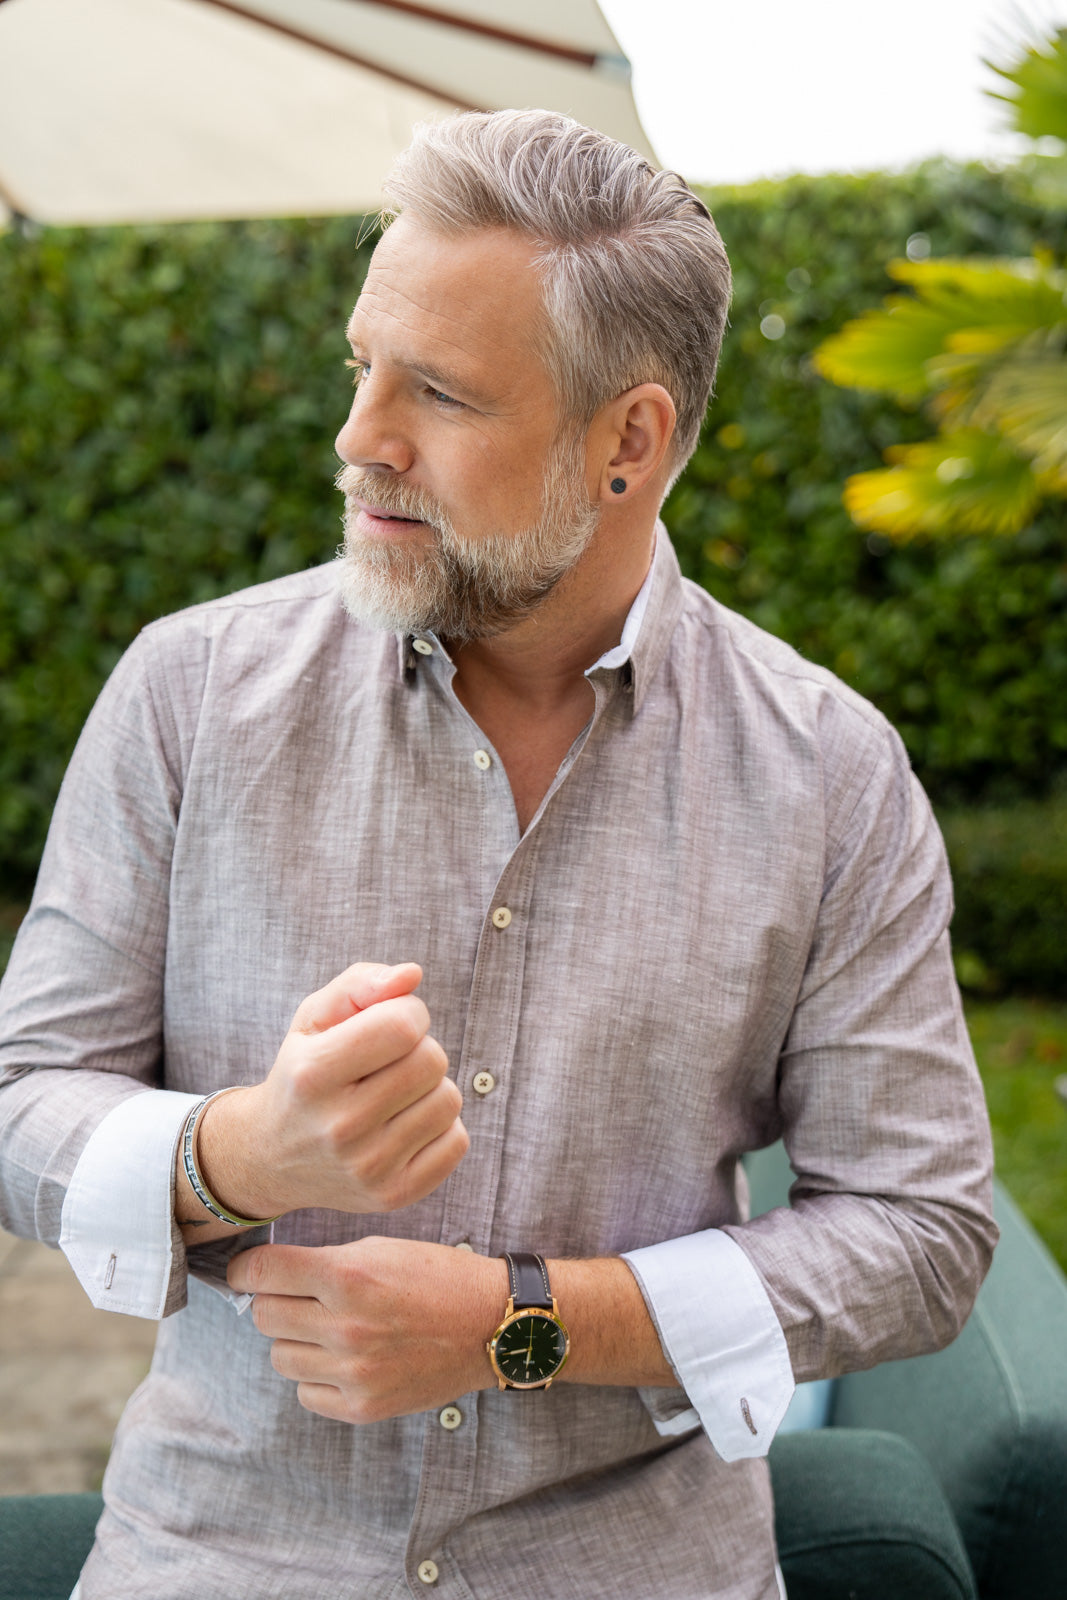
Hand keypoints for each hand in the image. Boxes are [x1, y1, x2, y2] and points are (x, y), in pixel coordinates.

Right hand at [197, 963, 467, 1220]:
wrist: (272, 1157)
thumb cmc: (304, 1072)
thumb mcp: (313, 1018)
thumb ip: (361, 985)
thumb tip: (411, 975)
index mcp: (313, 1074)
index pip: (403, 1025)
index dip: (407, 1013)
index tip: (387, 1024)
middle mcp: (339, 1127)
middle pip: (432, 1061)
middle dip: (418, 1050)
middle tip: (387, 1063)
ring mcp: (368, 1168)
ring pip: (449, 1100)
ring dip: (428, 1089)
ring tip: (392, 1095)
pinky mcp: (394, 1195)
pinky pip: (457, 1141)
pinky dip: (438, 1127)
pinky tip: (402, 1125)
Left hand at [227, 1237, 507, 1422]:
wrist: (490, 1325)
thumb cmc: (437, 1278)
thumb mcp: (382, 1249)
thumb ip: (325, 1260)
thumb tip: (268, 1273)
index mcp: (350, 1275)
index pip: (262, 1273)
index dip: (246, 1269)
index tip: (247, 1271)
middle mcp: (347, 1325)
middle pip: (264, 1316)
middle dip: (275, 1301)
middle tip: (300, 1297)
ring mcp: (354, 1371)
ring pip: (280, 1357)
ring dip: (296, 1340)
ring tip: (329, 1328)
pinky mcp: (363, 1406)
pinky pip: (306, 1393)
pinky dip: (317, 1376)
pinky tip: (344, 1358)